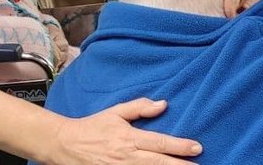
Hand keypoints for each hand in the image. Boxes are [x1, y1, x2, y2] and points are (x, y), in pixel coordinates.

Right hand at [48, 99, 201, 164]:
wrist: (65, 144)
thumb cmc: (94, 126)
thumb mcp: (116, 112)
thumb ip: (140, 108)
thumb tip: (164, 104)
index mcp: (129, 137)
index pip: (160, 143)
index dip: (180, 146)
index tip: (197, 148)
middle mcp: (126, 156)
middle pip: (158, 163)